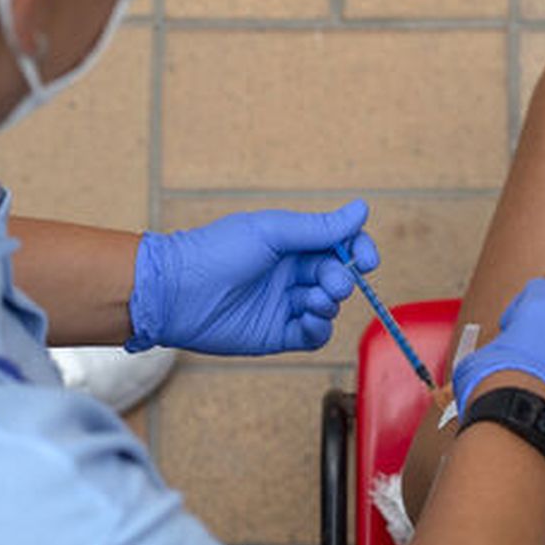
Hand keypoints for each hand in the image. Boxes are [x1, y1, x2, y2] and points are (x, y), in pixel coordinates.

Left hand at [125, 200, 380, 355]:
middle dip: (342, 280)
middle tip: (330, 283)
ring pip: (328, 307)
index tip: (367, 260)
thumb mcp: (272, 231)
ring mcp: (284, 304)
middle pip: (338, 276)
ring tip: (310, 301)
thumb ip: (319, 227)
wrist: (177, 294)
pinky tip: (308, 319)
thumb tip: (361, 209)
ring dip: (328, 304)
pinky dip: (319, 328)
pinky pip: (313, 335)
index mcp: (291, 244)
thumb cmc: (217, 252)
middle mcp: (290, 273)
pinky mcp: (277, 334)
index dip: (358, 251)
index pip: (339, 245)